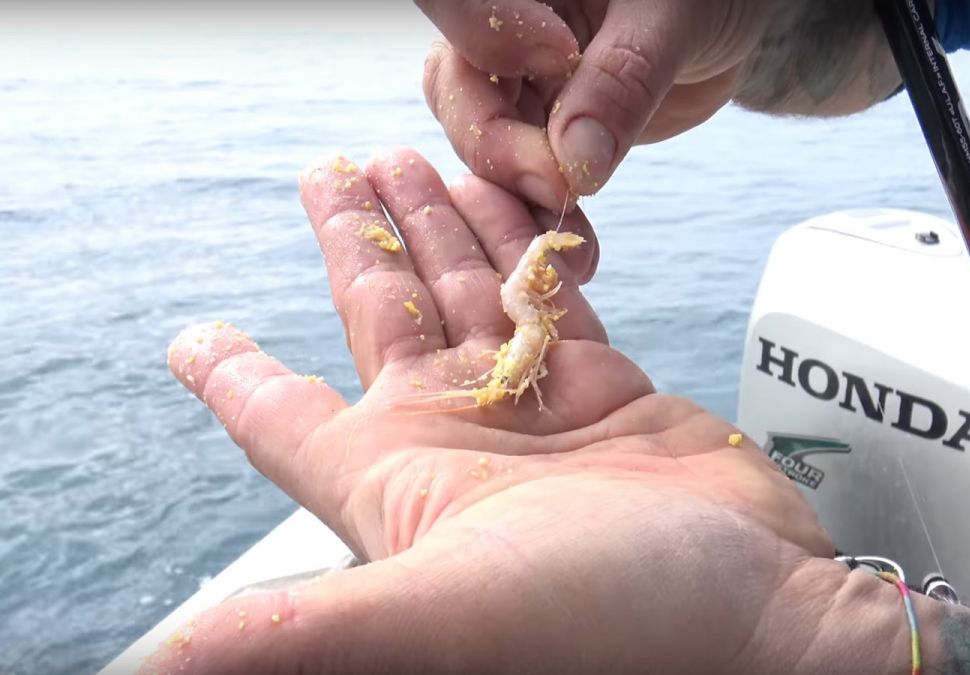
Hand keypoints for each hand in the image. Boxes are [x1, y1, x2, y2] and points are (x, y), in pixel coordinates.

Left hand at [147, 149, 922, 673]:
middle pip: (384, 322)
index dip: (237, 376)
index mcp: (399, 485)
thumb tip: (166, 665)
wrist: (760, 616)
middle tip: (335, 171)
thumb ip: (307, 625)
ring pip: (471, 296)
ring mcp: (537, 417)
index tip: (193, 339)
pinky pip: (557, 302)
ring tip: (415, 158)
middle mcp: (460, 447)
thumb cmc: (609, 626)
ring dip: (441, 228)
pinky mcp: (611, 395)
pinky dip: (532, 254)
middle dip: (358, 243)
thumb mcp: (439, 614)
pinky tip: (512, 205)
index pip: (287, 420)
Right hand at [418, 0, 898, 210]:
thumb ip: (622, 80)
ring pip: (482, 144)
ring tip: (568, 237)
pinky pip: (521, 181)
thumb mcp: (672, 19)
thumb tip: (574, 160)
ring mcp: (514, 85)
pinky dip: (545, 218)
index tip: (560, 58)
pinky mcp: (538, 133)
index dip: (485, 35)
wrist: (725, 24)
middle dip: (500, 147)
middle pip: (456, 89)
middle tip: (560, 185)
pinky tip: (578, 249)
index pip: (454, 2)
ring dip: (521, 199)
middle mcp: (499, 29)